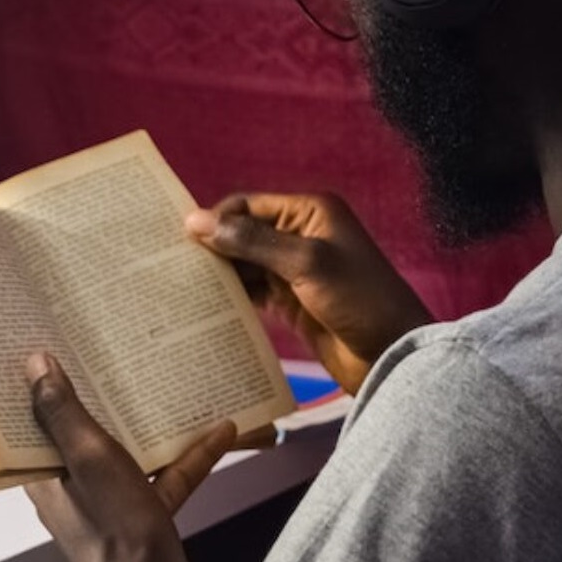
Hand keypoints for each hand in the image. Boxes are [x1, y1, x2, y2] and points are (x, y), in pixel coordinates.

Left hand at [23, 352, 235, 561]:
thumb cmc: (115, 528)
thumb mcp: (87, 459)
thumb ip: (62, 413)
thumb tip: (36, 365)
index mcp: (47, 474)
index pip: (32, 422)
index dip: (38, 386)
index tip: (48, 347)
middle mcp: (75, 485)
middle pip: (85, 429)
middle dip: (103, 392)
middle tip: (113, 349)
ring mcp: (113, 498)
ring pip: (130, 447)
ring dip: (154, 419)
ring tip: (172, 383)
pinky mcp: (147, 510)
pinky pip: (169, 473)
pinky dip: (194, 453)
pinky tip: (222, 429)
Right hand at [186, 193, 431, 394]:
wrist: (392, 355)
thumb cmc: (357, 299)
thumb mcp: (305, 263)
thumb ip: (251, 241)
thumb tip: (195, 221)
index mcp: (309, 211)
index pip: (248, 206)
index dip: (215, 220)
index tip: (177, 242)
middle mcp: (300, 235)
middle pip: (243, 234)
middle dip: (213, 249)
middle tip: (169, 267)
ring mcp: (296, 270)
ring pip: (246, 265)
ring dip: (221, 276)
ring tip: (180, 289)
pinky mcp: (292, 302)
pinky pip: (255, 292)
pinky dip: (235, 298)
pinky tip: (207, 309)